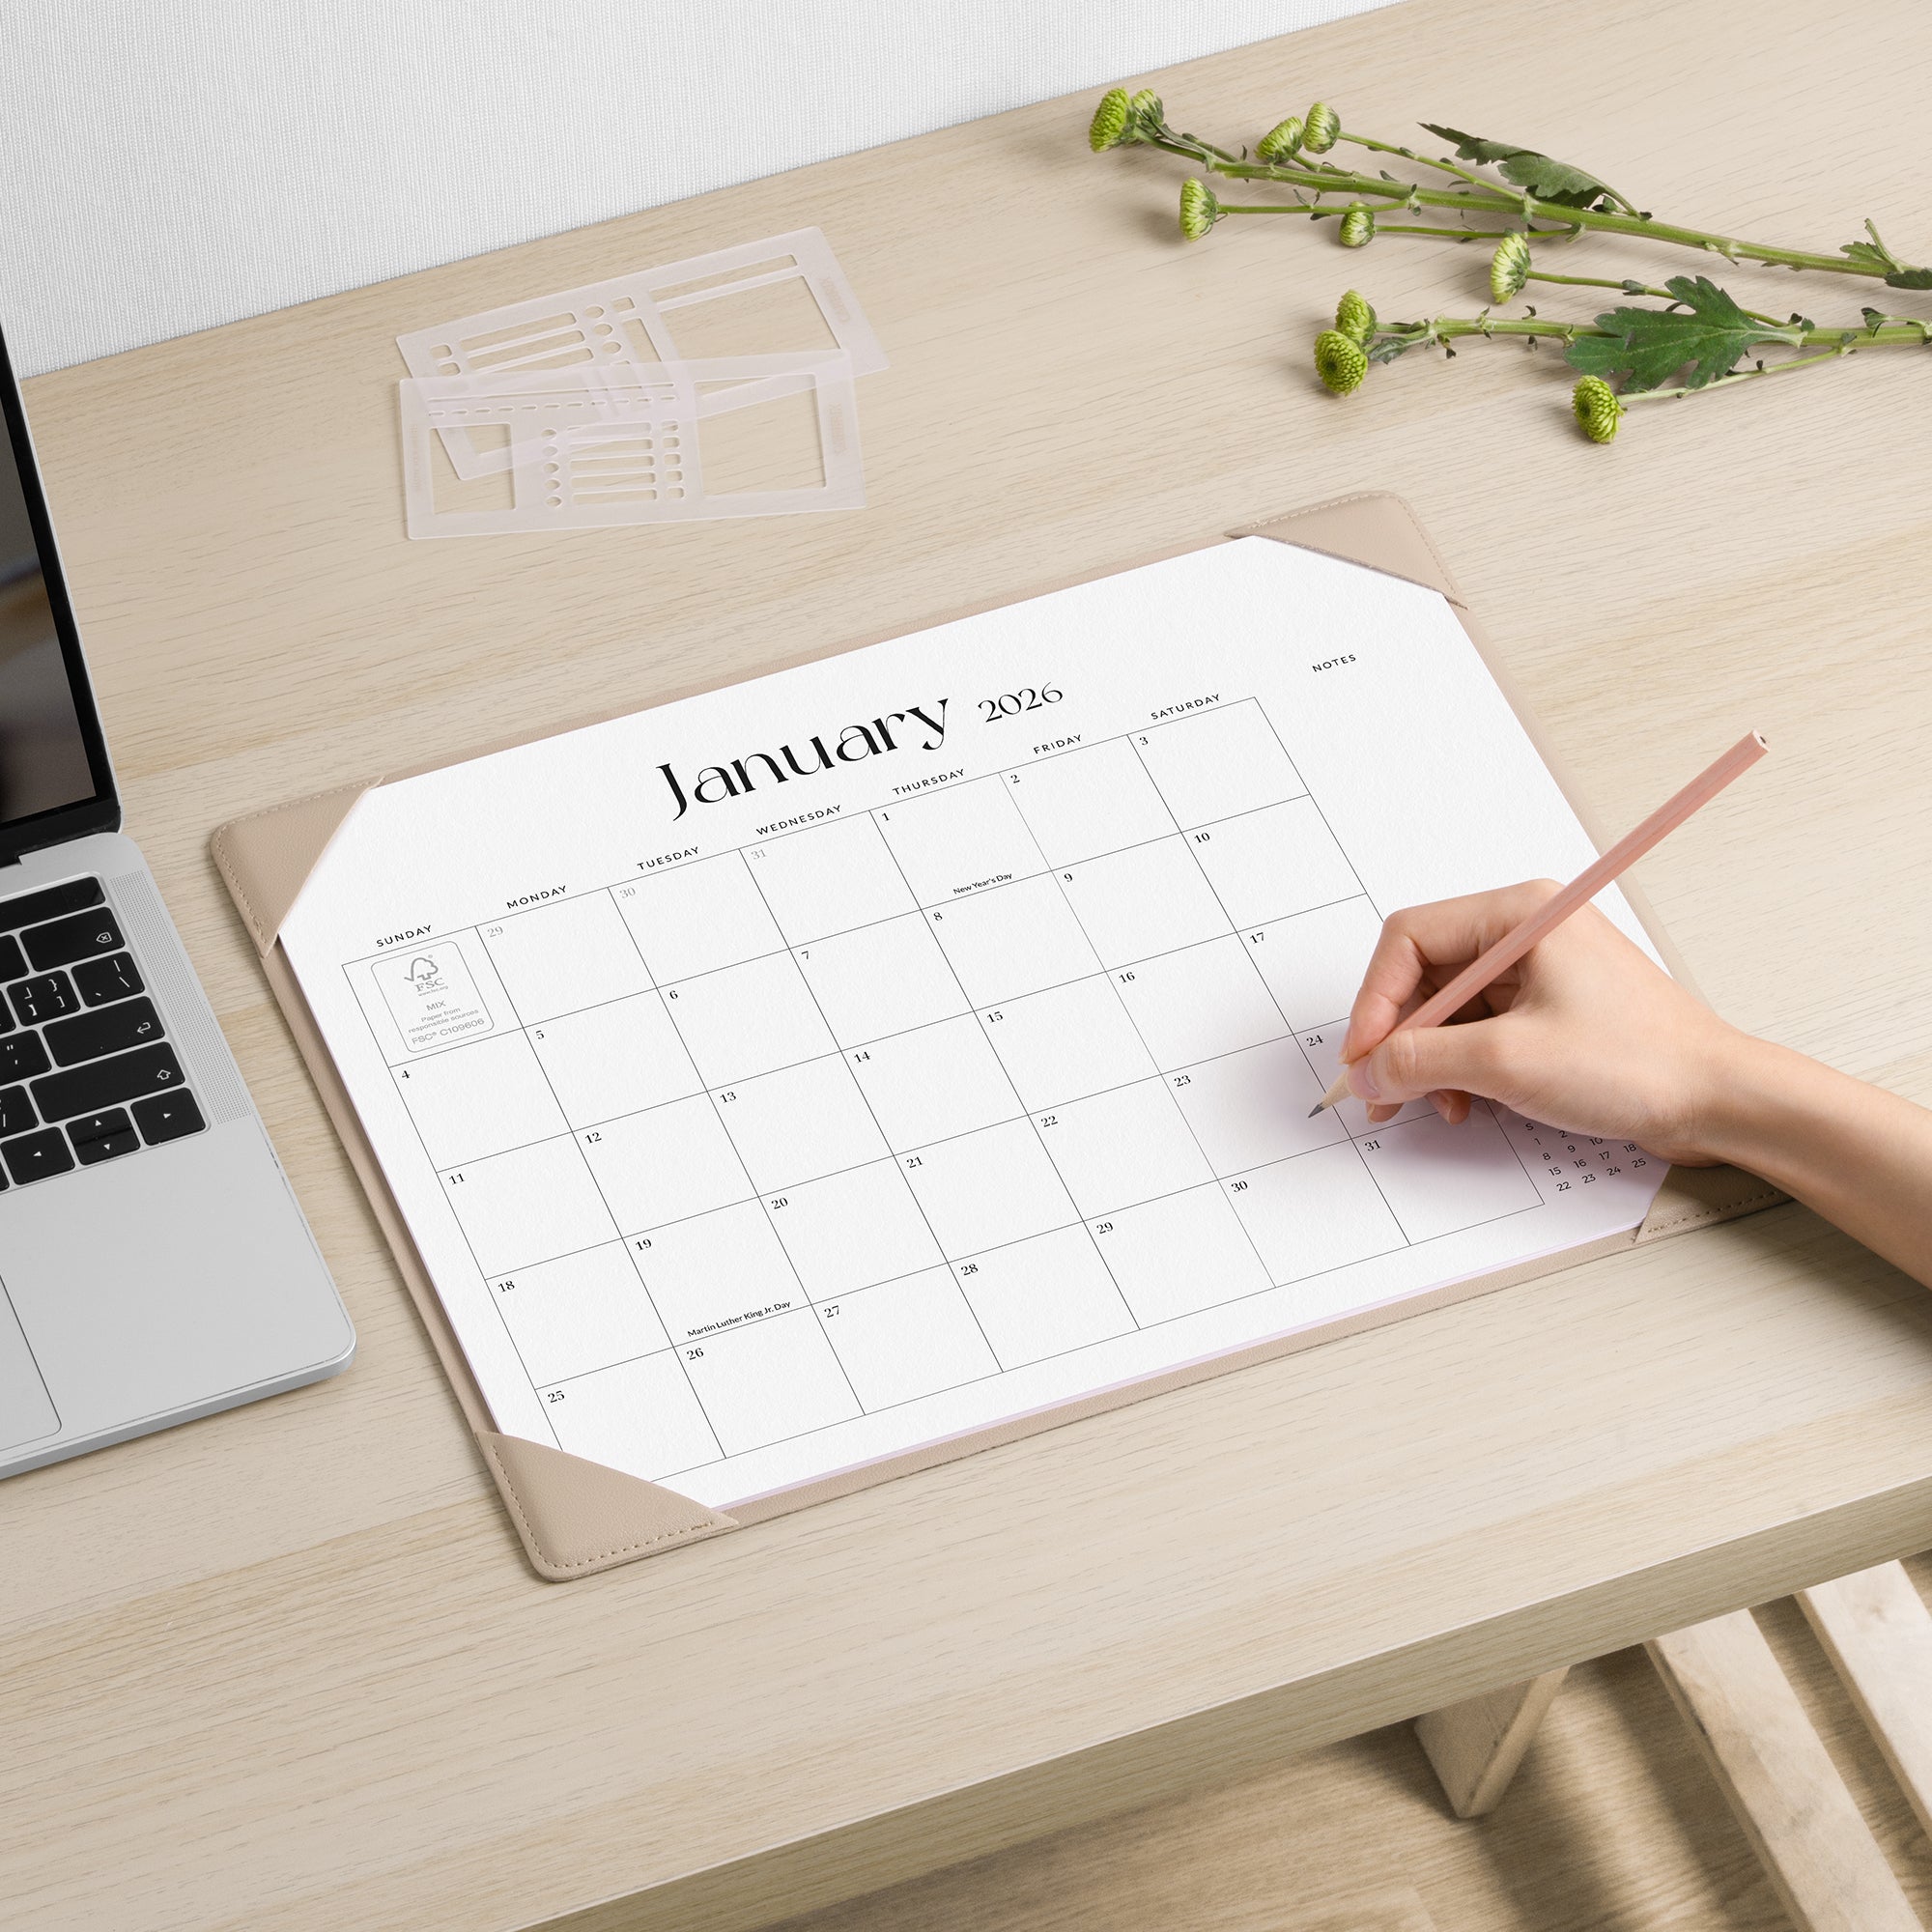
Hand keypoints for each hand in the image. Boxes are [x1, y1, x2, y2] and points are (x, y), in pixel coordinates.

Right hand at [1341, 881, 1750, 1162]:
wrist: (1717, 1101)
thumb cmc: (1640, 1063)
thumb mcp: (1508, 1062)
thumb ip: (1422, 1062)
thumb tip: (1368, 1070)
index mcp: (1520, 914)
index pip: (1409, 939)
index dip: (1375, 1000)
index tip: (1364, 1055)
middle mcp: (1526, 933)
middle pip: (1424, 976)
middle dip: (1400, 1037)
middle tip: (1382, 1089)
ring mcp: (1539, 972)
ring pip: (1448, 1009)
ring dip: (1430, 1061)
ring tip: (1432, 1104)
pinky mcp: (1549, 1011)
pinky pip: (1479, 1031)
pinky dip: (1461, 1068)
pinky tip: (1466, 1102)